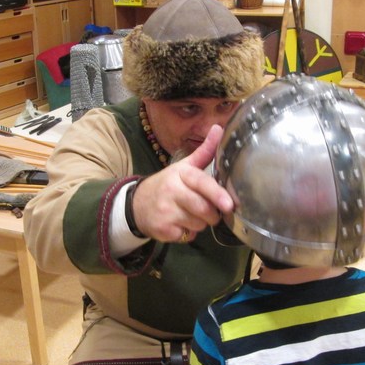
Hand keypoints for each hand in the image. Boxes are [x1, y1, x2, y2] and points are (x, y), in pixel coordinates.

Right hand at [131, 125, 232, 242]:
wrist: (136, 205)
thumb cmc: (167, 185)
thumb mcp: (183, 167)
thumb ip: (204, 151)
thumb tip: (219, 128)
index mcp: (181, 174)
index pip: (201, 183)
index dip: (216, 194)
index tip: (228, 204)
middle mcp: (172, 191)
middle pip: (204, 209)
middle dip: (213, 214)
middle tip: (210, 211)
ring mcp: (166, 212)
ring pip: (199, 224)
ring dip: (200, 224)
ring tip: (190, 215)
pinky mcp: (163, 230)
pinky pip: (187, 236)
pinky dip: (188, 233)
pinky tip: (179, 224)